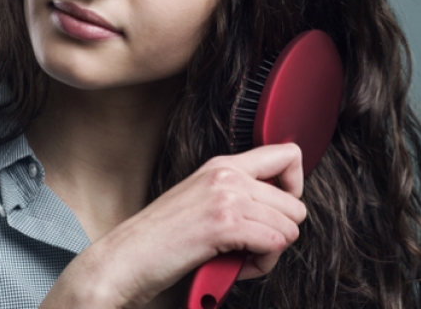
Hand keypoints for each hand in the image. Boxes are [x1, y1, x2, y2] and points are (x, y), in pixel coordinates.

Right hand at [41, 143, 306, 307]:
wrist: (125, 259)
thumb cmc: (160, 241)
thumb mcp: (202, 201)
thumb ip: (237, 195)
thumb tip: (277, 208)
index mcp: (223, 165)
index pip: (288, 155)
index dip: (294, 188)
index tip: (277, 212)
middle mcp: (227, 175)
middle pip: (295, 204)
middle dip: (279, 234)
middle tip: (249, 247)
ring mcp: (226, 197)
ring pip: (289, 227)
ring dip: (269, 253)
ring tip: (239, 258)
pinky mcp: (224, 224)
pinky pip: (274, 244)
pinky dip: (261, 265)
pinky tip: (235, 266)